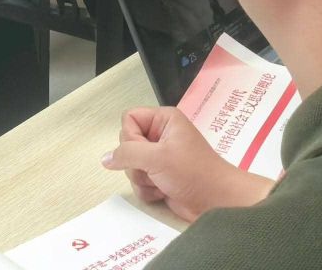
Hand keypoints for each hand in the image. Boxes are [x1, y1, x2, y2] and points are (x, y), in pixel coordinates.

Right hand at [102, 107, 272, 221]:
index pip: (129, 119)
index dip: (131, 137)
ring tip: (162, 182)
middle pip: (127, 145)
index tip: (145, 151)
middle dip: (136, 163)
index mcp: (164, 120)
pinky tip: (163, 192)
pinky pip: (139, 182)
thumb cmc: (193, 172)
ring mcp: (159, 159)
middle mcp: (160, 136)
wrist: (216, 202)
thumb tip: (105, 158)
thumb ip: (127, 154)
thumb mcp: (158, 157)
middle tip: (155, 169)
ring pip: (130, 167)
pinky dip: (148, 190)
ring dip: (142, 179)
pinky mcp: (159, 178)